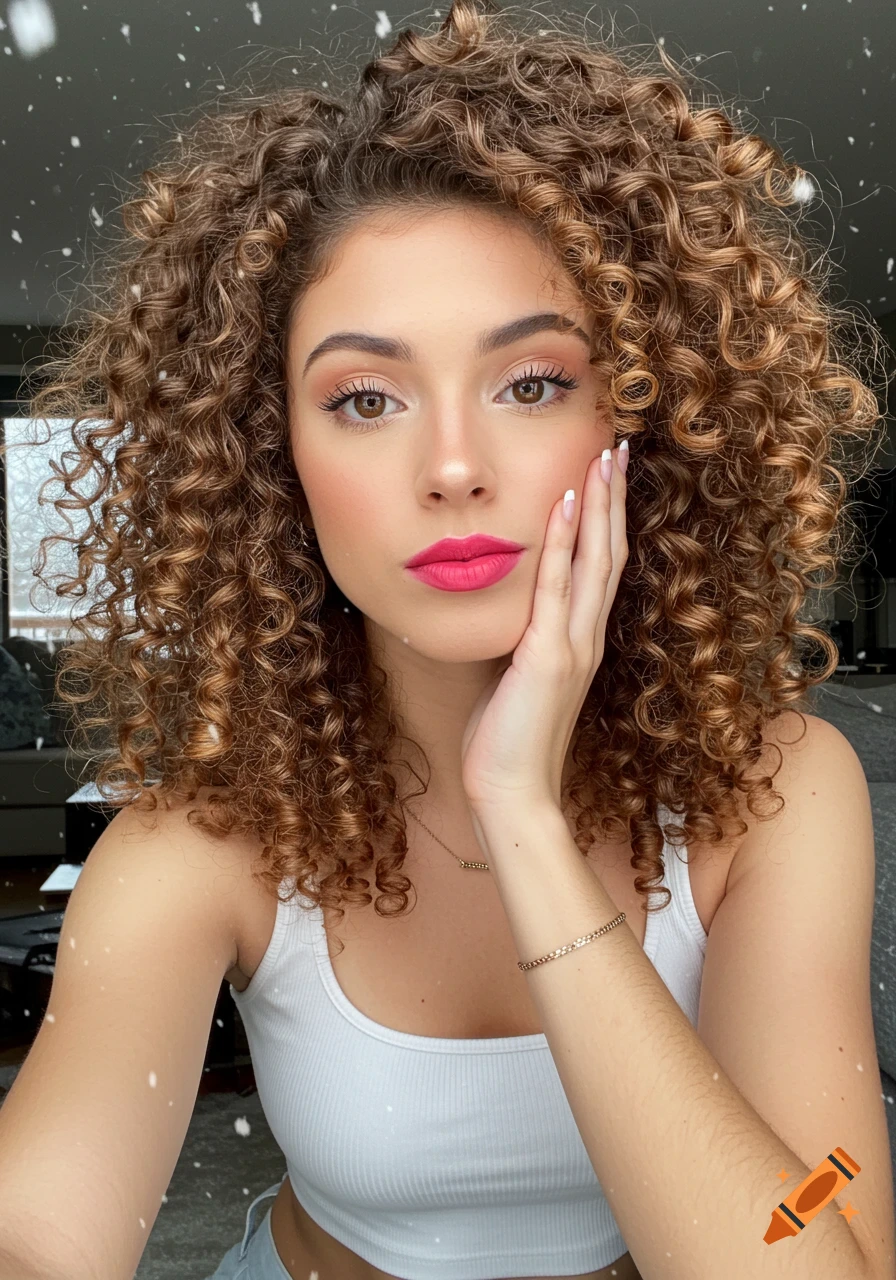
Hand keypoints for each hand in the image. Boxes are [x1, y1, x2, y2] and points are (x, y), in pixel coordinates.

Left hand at [460, 443, 628, 814]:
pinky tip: (564, 504)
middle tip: (620, 445)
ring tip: (604, 457)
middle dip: (614, 497)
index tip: (608, 474)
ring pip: (594, 561)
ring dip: (599, 506)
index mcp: (580, 641)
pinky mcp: (547, 659)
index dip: (607, 518)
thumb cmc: (507, 740)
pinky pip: (556, 589)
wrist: (513, 792)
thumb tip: (508, 608)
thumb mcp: (515, 677)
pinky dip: (563, 544)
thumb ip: (522, 640)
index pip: (601, 567)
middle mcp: (586, 637)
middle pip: (610, 552)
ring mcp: (572, 647)